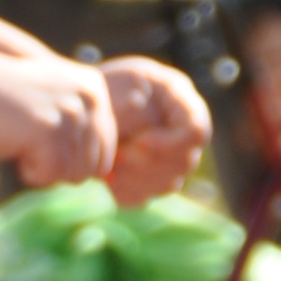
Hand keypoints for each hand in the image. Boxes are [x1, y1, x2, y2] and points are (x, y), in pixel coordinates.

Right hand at [0, 52, 117, 184]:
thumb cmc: (0, 104)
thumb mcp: (53, 107)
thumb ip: (82, 128)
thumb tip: (107, 174)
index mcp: (96, 89)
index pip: (105, 153)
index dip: (68, 159)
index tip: (39, 133)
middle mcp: (91, 98)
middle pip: (93, 168)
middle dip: (58, 166)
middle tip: (27, 138)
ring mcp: (72, 113)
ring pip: (73, 175)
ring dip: (42, 168)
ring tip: (20, 137)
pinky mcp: (50, 130)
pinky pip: (50, 176)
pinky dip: (27, 171)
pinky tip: (12, 142)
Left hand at [101, 58, 210, 205]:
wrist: (83, 107)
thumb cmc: (106, 87)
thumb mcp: (122, 83)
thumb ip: (134, 98)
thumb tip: (138, 105)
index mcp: (184, 103)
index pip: (196, 133)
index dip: (170, 144)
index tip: (139, 142)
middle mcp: (183, 135)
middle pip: (184, 163)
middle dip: (146, 162)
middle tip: (116, 154)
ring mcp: (169, 161)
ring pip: (165, 185)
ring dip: (133, 177)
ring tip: (108, 162)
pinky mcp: (147, 180)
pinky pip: (141, 197)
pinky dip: (122, 189)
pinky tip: (106, 175)